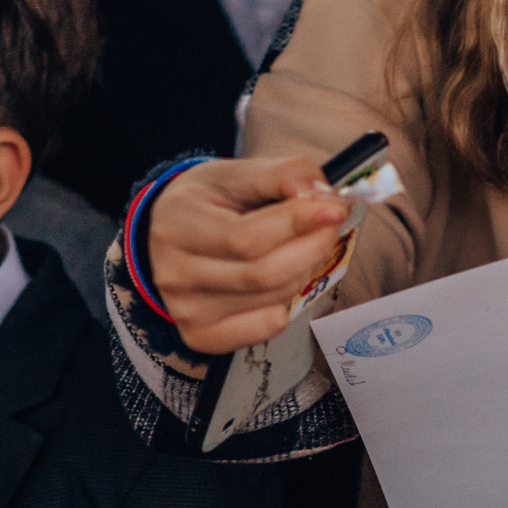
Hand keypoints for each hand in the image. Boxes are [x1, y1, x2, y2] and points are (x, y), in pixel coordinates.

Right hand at [147, 157, 354, 354]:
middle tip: (328, 227)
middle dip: (312, 248)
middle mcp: (174, 273)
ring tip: (302, 247)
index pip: (245, 238)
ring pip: (273, 300)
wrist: (176, 231)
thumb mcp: (239, 172)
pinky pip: (267, 327)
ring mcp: (186, 310)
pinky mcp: (202, 336)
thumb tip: (321, 195)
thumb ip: (284, 174)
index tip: (334, 210)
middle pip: (263, 274)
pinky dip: (288, 304)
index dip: (298, 225)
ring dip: (305, 271)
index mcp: (177, 223)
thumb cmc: (211, 201)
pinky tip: (280, 279)